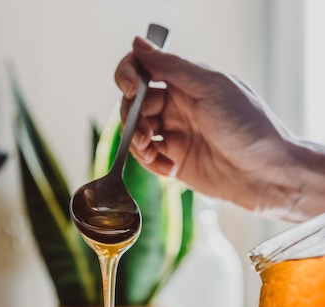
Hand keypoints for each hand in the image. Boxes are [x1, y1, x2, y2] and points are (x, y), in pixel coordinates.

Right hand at [115, 37, 324, 220]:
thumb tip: (138, 46)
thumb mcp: (210, 87)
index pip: (144, 69)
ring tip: (152, 152)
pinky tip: (170, 169)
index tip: (131, 89)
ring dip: (136, 142)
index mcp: (186, 82)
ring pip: (136, 132)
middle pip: (134, 103)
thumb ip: (172, 68)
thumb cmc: (248, 126)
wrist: (265, 173)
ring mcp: (175, 135)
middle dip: (132, 116)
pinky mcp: (175, 162)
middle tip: (143, 133)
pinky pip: (148, 159)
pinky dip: (151, 163)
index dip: (129, 75)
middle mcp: (177, 106)